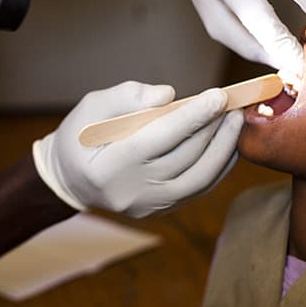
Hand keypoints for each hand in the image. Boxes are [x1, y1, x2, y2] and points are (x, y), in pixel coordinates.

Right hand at [32, 81, 242, 217]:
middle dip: (214, 129)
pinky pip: (199, 189)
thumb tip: (169, 96)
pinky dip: (218, 166)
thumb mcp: (92, 106)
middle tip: (232, 102)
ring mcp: (147, 207)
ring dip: (224, 149)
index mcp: (108, 166)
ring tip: (235, 121)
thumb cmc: (80, 135)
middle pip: (184, 159)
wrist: (71, 178)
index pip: (158, 139)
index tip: (218, 95)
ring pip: (199, 178)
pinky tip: (227, 144)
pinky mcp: (160, 211)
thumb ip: (128, 97)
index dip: (191, 117)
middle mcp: (130, 193)